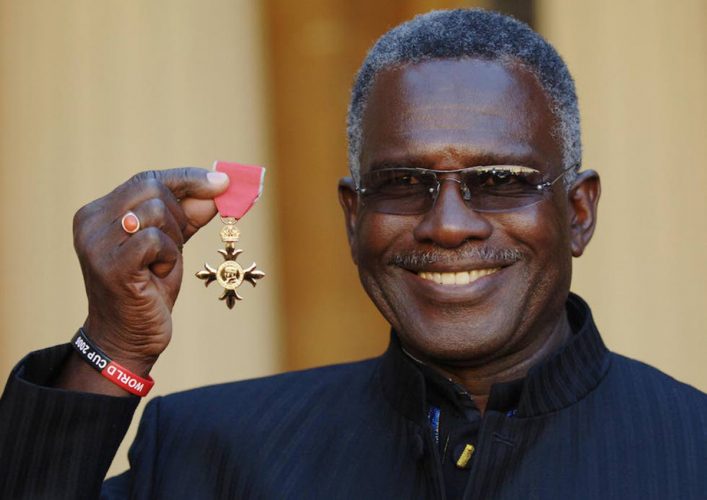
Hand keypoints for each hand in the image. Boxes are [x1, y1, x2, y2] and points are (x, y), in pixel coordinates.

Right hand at [73, 168, 228, 372]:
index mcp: (98, 212)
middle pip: (152, 188)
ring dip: (173, 240)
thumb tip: (219, 186)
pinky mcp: (111, 263)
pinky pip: (156, 239)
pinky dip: (168, 256)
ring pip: (156, 212)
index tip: (222, 182)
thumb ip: (189, 215)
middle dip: (179, 216)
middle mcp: (90, 221)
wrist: (129, 338)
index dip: (187, 178)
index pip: (147, 179)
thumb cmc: (149, 289)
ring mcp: (96, 242)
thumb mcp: (171, 245)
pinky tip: (157, 275)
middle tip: (176, 245)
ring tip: (159, 265)